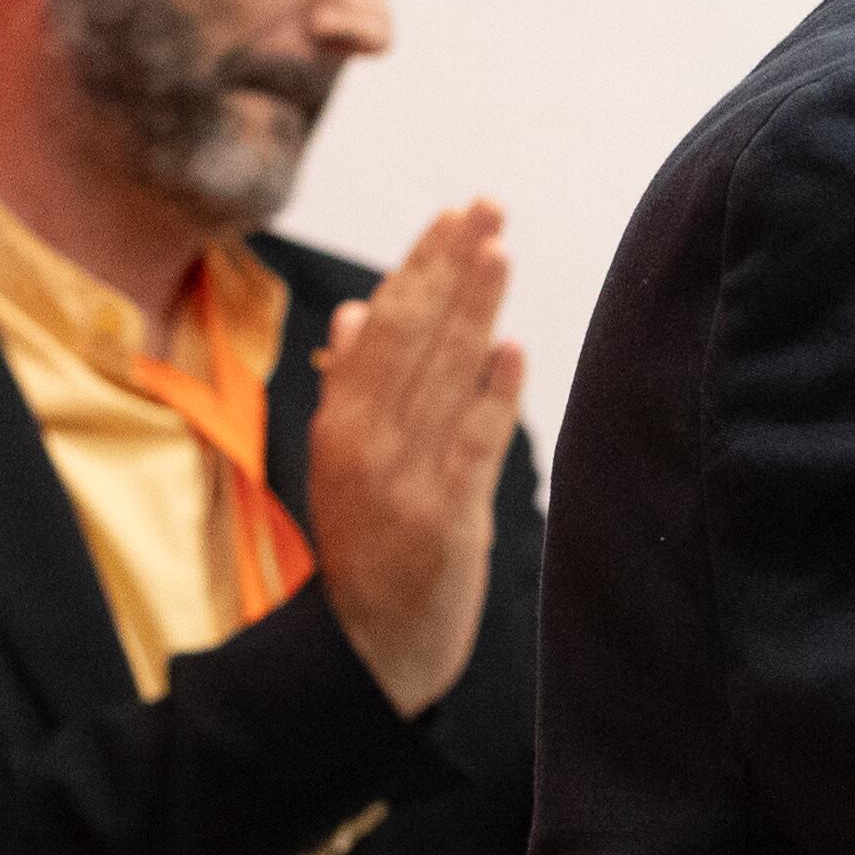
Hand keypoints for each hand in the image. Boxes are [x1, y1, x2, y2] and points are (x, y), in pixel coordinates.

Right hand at [308, 200, 525, 716]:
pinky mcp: (449, 523)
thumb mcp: (345, 463)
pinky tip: (514, 348)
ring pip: (444, 381)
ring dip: (474, 313)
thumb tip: (359, 311)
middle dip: (450, 268)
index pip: (383, 328)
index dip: (420, 267)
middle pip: (413, 341)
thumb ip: (355, 390)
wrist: (371, 649)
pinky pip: (472, 449)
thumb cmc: (368, 546)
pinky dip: (493, 397)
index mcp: (340, 426)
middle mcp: (368, 446)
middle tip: (486, 205)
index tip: (453, 213)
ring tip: (500, 250)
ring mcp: (408, 483)